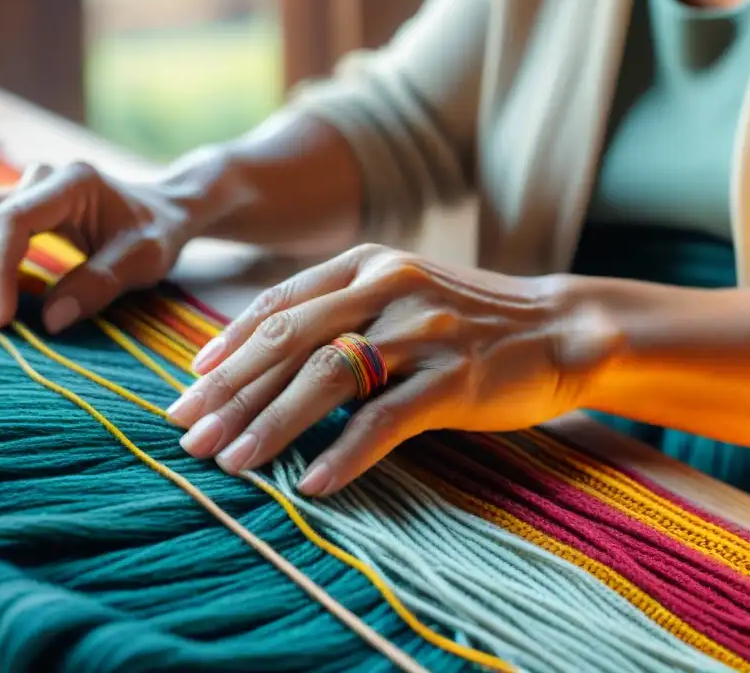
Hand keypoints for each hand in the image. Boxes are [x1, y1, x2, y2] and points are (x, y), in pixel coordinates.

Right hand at [0, 160, 193, 334]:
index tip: (0, 320)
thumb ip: (102, 283)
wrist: (161, 210)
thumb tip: (50, 321)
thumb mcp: (146, 258)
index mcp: (72, 182)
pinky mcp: (12, 212)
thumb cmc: (156, 233)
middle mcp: (38, 180)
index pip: (12, 220)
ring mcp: (20, 191)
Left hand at [167, 244, 619, 495]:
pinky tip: (311, 484)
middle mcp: (388, 286)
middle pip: (289, 340)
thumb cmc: (464, 318)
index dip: (228, 348)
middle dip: (231, 390)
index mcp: (366, 264)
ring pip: (327, 377)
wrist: (561, 326)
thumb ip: (336, 311)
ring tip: (232, 464)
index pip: (279, 306)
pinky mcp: (454, 377)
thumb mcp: (397, 293)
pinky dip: (343, 453)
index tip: (189, 388)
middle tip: (188, 434)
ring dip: (271, 424)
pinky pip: (385, 419)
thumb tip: (258, 355)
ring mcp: (422, 330)